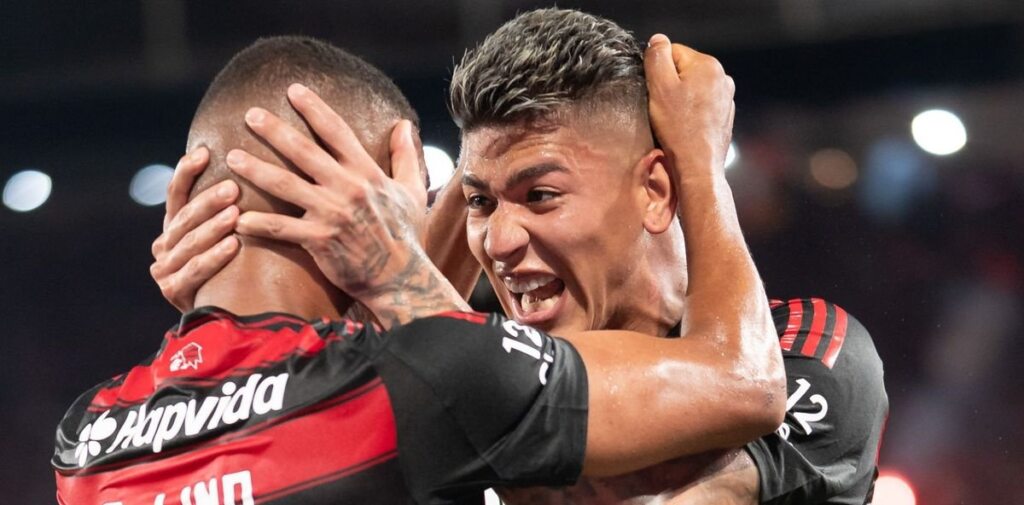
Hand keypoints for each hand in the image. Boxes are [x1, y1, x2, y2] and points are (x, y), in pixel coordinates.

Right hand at [150, 147, 239, 311]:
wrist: (227, 314)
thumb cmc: (237, 265)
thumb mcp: (231, 232)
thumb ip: (231, 206)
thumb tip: (255, 163)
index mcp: (174, 225)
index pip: (177, 193)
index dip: (187, 172)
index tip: (204, 152)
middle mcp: (164, 244)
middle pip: (184, 217)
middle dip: (208, 201)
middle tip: (232, 187)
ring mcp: (164, 268)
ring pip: (189, 243)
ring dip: (212, 227)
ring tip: (235, 215)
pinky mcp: (172, 291)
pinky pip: (195, 271)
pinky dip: (213, 257)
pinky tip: (233, 245)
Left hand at [229, 83, 428, 301]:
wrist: (401, 279)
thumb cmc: (406, 236)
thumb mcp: (412, 191)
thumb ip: (405, 155)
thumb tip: (404, 123)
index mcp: (367, 173)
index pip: (337, 132)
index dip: (314, 108)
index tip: (293, 90)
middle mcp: (347, 188)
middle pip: (303, 151)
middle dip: (274, 130)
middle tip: (250, 114)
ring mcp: (332, 214)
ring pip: (285, 185)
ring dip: (256, 169)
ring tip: (233, 158)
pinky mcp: (320, 241)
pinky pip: (281, 228)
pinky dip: (257, 223)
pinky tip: (237, 218)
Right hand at [644, 34, 735, 179]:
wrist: (698, 166)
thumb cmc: (678, 128)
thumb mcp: (659, 87)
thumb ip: (657, 58)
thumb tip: (657, 41)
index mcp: (707, 65)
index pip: (672, 52)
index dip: (658, 71)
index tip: (655, 92)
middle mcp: (722, 77)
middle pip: (684, 70)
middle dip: (671, 85)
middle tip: (663, 108)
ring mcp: (726, 98)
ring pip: (693, 88)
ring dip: (681, 99)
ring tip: (674, 119)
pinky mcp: (724, 116)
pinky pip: (701, 105)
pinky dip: (691, 113)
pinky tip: (685, 127)